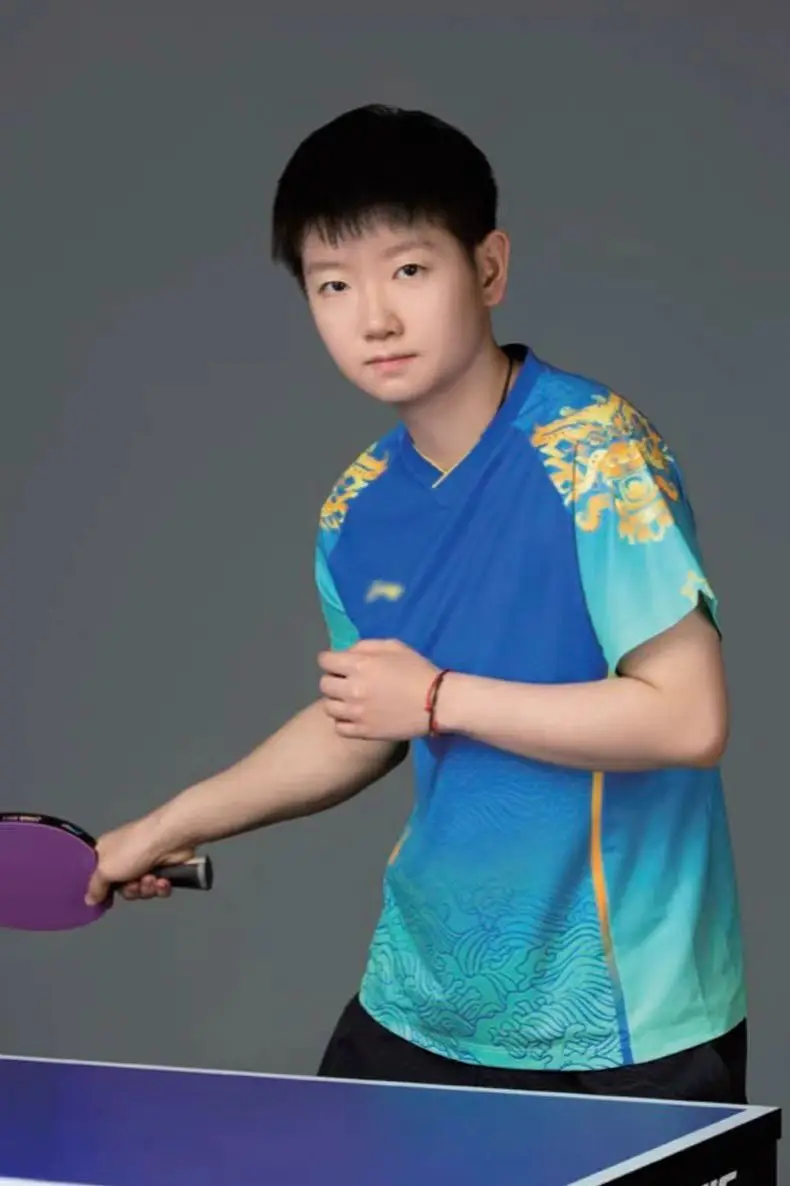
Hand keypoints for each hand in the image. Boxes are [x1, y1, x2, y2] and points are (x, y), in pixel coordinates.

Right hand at [85, 817, 194, 905]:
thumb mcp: (105, 870)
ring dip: (147, 889)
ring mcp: (146, 862)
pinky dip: (161, 887)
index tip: (104, 897)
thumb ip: (95, 887)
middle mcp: (125, 857)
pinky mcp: (165, 868)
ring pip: (142, 890)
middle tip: (135, 884)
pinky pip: (159, 888)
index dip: (102, 888)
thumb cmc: (134, 849)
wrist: (170, 840)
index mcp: (107, 851)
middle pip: (123, 888)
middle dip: (130, 890)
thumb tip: (89, 900)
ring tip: (152, 878)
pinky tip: (163, 879)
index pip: (99, 876)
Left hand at [318, 639, 437, 740]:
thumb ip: (366, 646)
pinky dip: (344, 721)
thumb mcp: (394, 646)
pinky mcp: (364, 731)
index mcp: (360, 665)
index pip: (324, 661)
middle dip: (334, 680)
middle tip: (347, 682)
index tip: (339, 664)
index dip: (331, 660)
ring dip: (337, 701)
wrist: (437, 702)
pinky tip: (356, 716)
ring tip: (351, 700)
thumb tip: (347, 653)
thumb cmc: (418, 670)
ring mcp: (357, 713)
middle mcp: (353, 689)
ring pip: (329, 707)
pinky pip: (339, 727)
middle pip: (324, 684)